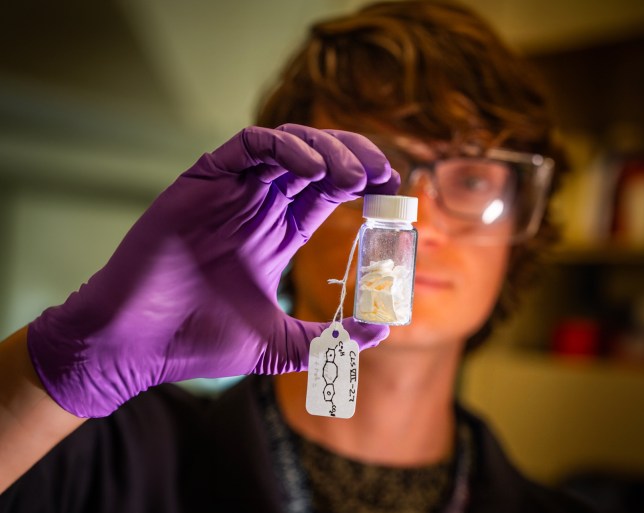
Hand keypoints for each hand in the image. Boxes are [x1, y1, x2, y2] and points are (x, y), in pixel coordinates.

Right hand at [26, 124, 398, 417]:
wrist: (136, 345)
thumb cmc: (199, 342)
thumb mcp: (280, 344)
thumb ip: (329, 338)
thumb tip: (381, 331)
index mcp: (277, 234)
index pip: (329, 191)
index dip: (364, 183)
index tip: (395, 192)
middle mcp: (257, 206)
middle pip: (316, 161)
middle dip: (356, 159)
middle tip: (386, 174)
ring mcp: (230, 191)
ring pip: (288, 146)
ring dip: (327, 150)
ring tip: (356, 175)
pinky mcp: (202, 181)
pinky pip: (248, 145)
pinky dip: (284, 147)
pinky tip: (314, 171)